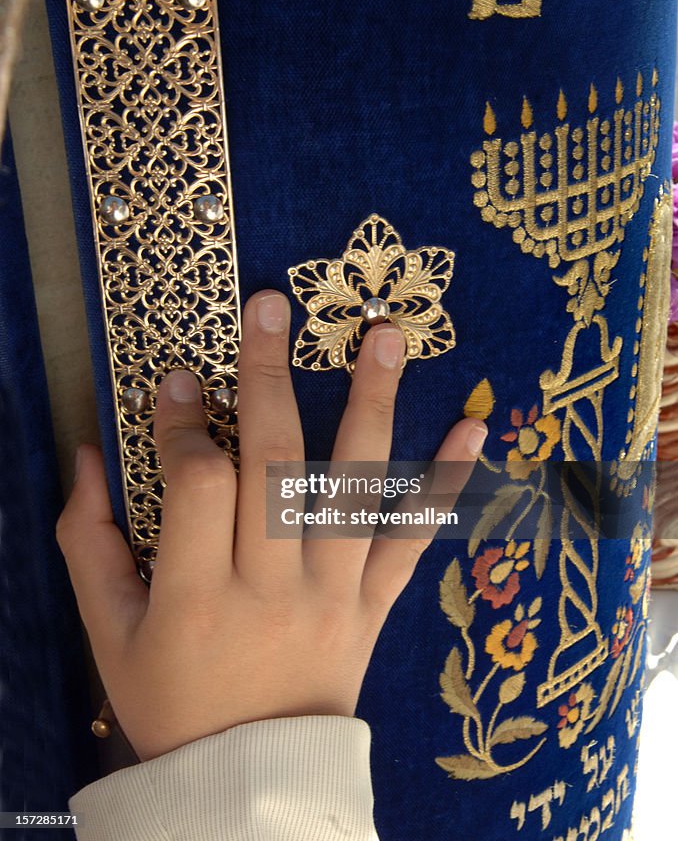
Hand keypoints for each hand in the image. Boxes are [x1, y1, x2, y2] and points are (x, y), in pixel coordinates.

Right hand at [56, 290, 486, 761]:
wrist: (248, 783)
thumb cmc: (171, 700)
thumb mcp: (108, 632)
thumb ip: (87, 541)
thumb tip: (88, 453)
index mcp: (196, 597)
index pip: (198, 487)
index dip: (184, 425)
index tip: (177, 381)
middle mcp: (271, 587)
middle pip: (274, 467)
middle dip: (267, 378)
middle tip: (271, 306)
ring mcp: (333, 595)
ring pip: (353, 488)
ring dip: (372, 404)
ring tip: (385, 334)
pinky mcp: (374, 606)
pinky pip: (413, 541)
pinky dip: (445, 484)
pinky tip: (473, 426)